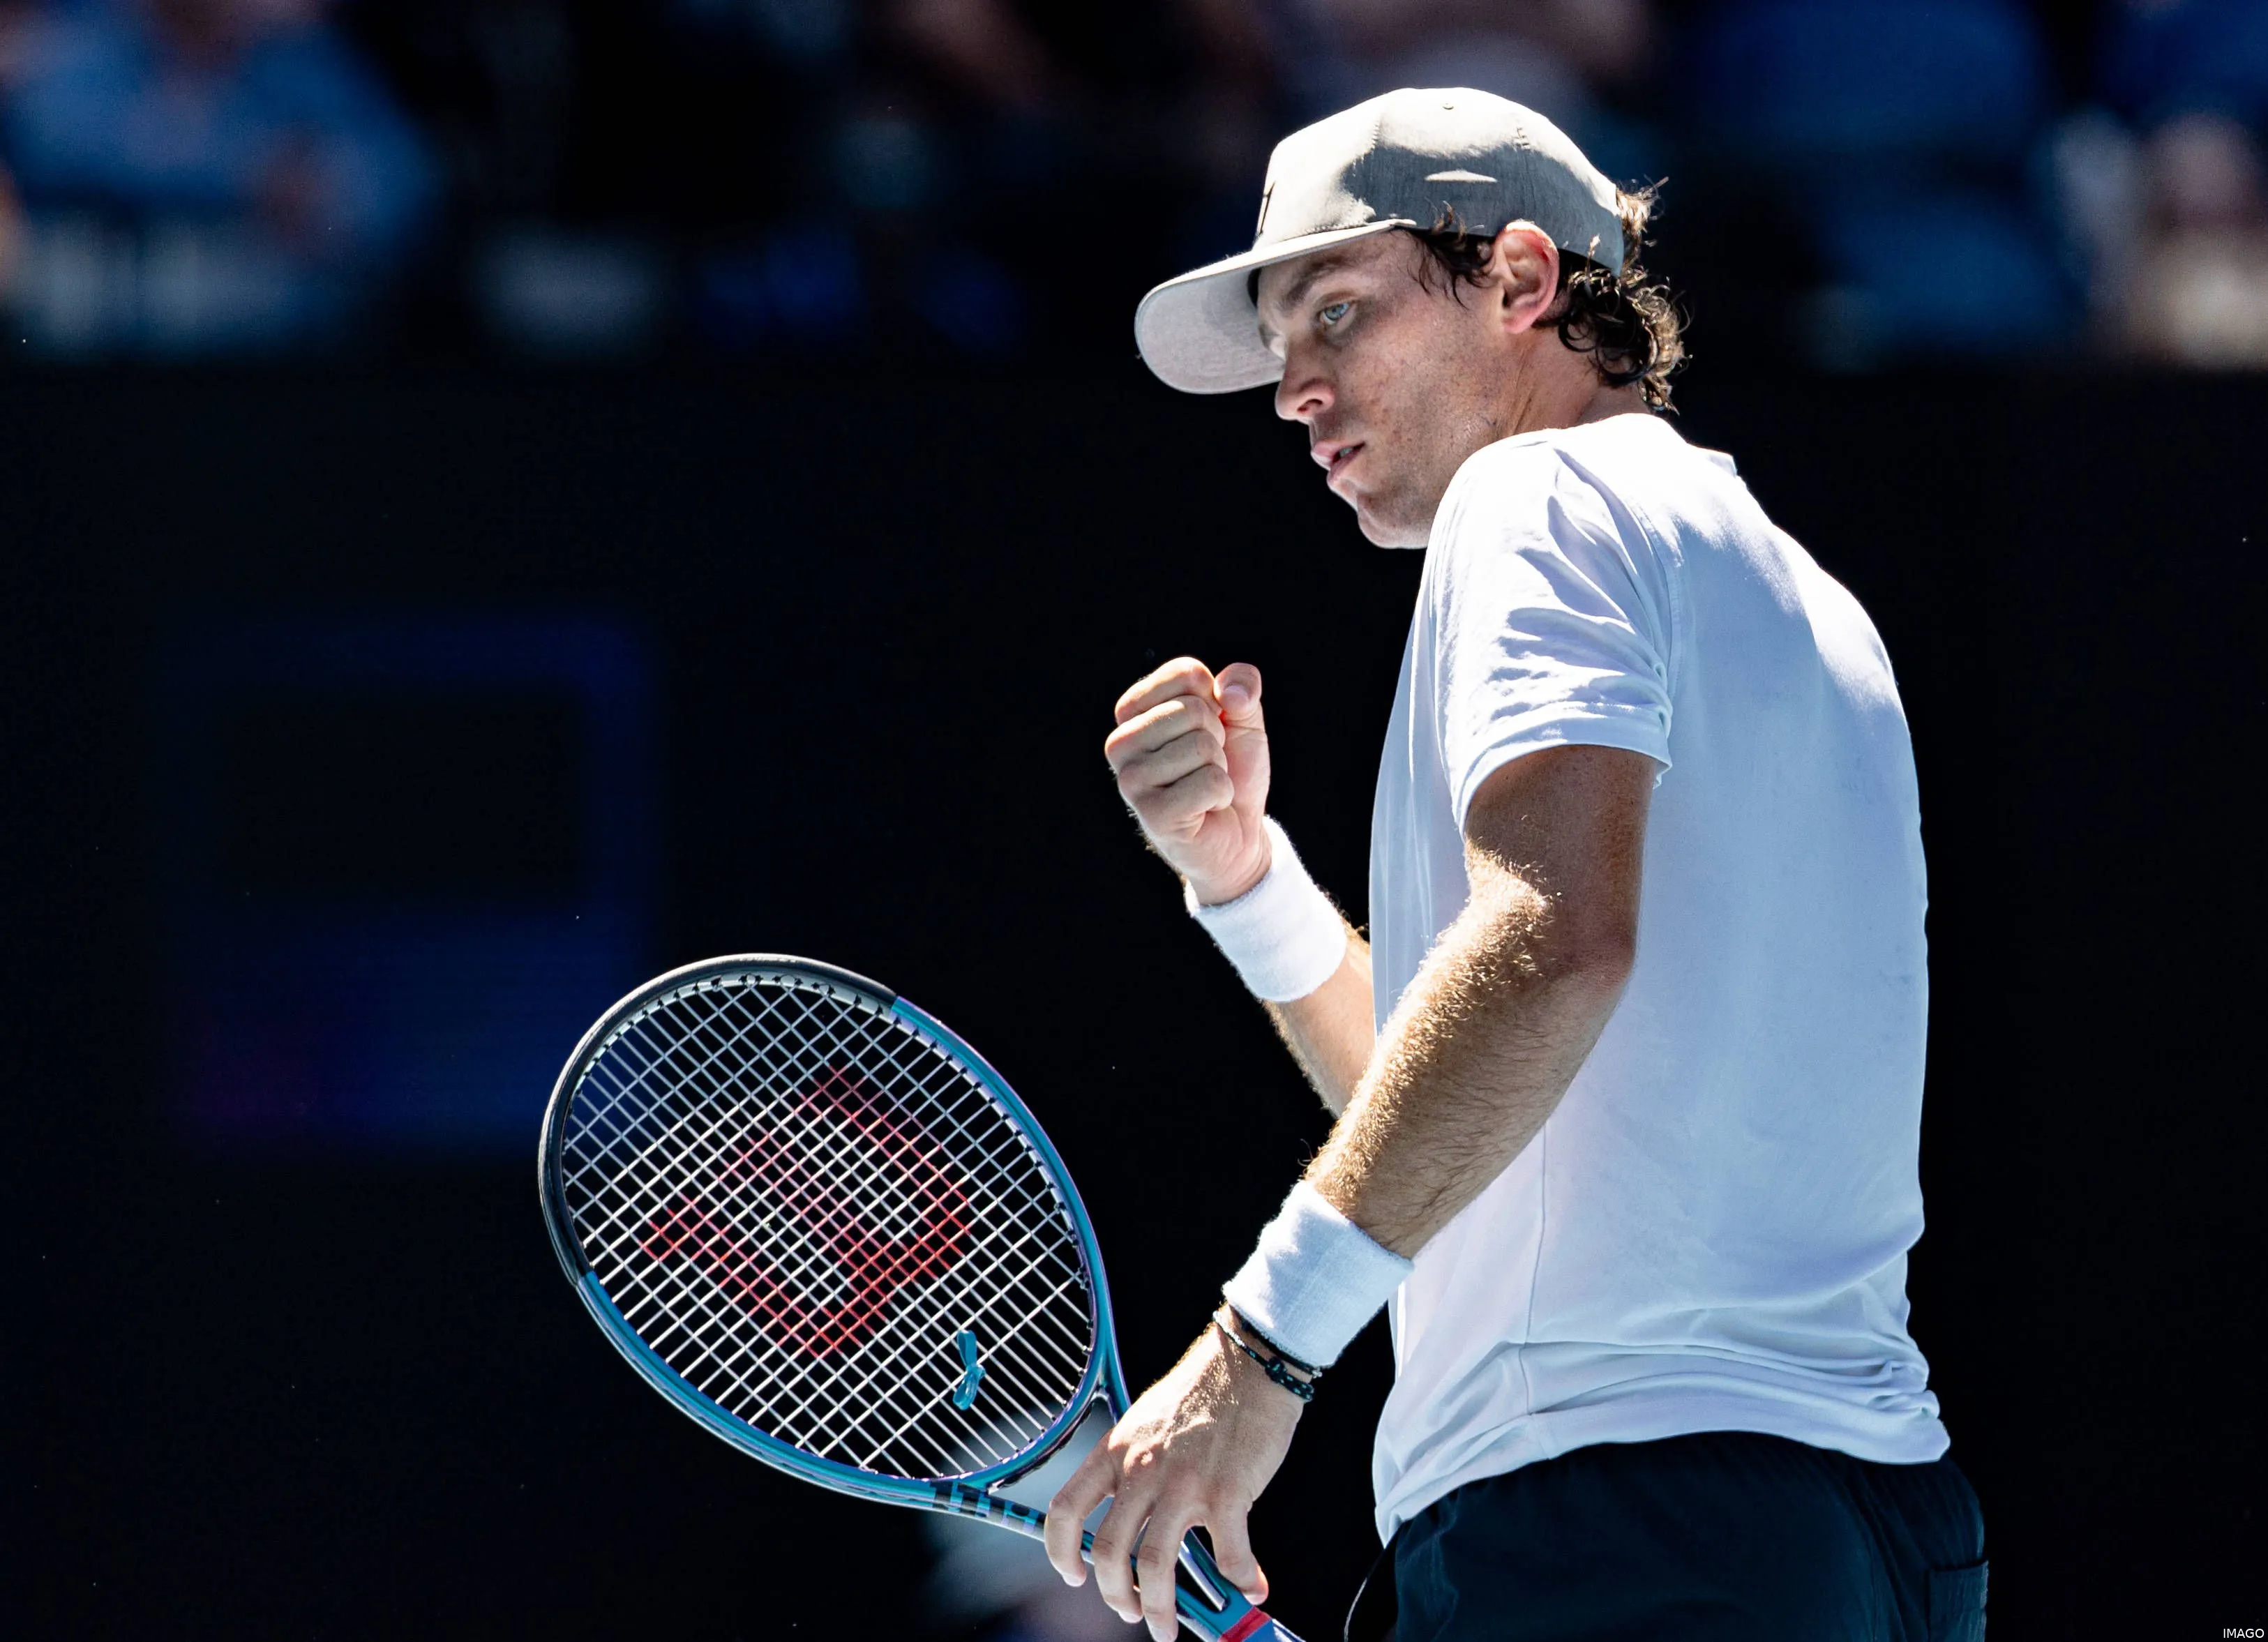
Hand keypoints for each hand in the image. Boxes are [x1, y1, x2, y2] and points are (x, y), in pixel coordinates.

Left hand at [1044, 1323, 1302, 1640]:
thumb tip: (1136, 1517)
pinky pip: (1228, 1554)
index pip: (1067, 1509)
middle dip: (1117, 1595)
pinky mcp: (1227, 1492)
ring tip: (1168, 1628)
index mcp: (1115, 1452)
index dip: (1062, 1551)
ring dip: (1161, 1608)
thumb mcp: (1147, 1424)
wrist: (1247, 1362)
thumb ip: (1136, 1467)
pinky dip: (1240, 1580)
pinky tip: (1250, 1588)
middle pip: (1110, 1551)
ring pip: (1155, 1564)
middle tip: (1131, 1611)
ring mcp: (1184, 1483)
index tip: (1074, 1576)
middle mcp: (1142, 1470)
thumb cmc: (1200, 1392)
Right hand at [1105, 658, 1271, 904]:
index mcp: (1133, 712)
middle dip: (1218, 738)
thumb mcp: (1244, 718)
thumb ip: (1243, 686)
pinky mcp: (1151, 814)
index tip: (1207, 729)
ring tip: (1203, 787)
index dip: (1214, 700)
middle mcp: (1121, 743)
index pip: (1184, 673)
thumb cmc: (1231, 770)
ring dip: (1219, 769)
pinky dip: (1222, 795)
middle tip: (1207, 764)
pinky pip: (1209, 783)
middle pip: (1191, 710)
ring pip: (1201, 746)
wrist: (1238, 834)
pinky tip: (1206, 809)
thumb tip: (1230, 694)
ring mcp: (1131, 780)